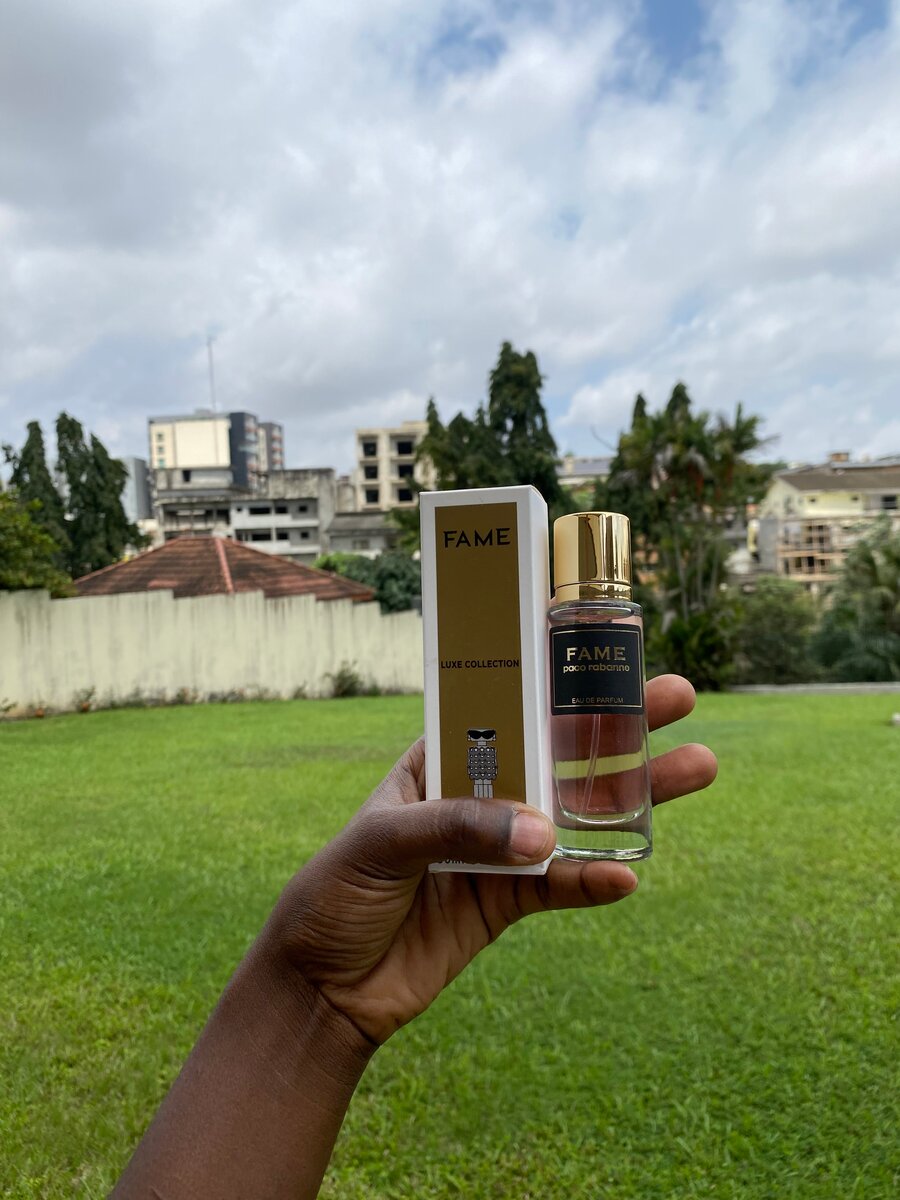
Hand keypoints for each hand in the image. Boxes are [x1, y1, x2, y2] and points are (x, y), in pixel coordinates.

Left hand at [259, 674, 716, 1045]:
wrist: (321, 987)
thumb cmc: (333, 893)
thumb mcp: (381, 844)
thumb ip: (457, 829)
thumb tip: (542, 832)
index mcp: (438, 761)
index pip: (504, 709)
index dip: (554, 684)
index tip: (605, 655)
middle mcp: (477, 796)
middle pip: (558, 755)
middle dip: (617, 727)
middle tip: (678, 698)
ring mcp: (497, 850)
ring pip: (576, 816)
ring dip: (633, 796)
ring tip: (696, 767)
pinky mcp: (506, 903)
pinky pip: (561, 887)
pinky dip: (594, 881)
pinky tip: (630, 875)